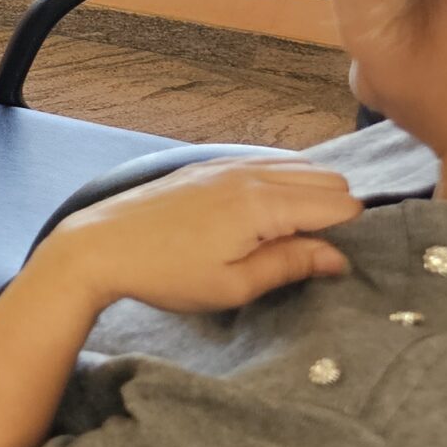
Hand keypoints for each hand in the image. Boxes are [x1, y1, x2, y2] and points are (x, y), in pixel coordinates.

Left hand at [35, 157, 358, 315]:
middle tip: (310, 250)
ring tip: (287, 234)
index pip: (341, 204)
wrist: (99, 247)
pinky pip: (266, 161)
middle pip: (329, 179)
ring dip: (309, 194)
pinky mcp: (207, 164)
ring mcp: (227, 163)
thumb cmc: (165, 273)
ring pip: (301, 165)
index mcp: (262, 204)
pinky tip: (263, 213)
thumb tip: (338, 257)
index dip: (348, 233)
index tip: (329, 260)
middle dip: (334, 211)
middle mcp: (250, 173)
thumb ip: (291, 265)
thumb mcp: (233, 285)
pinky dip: (281, 181)